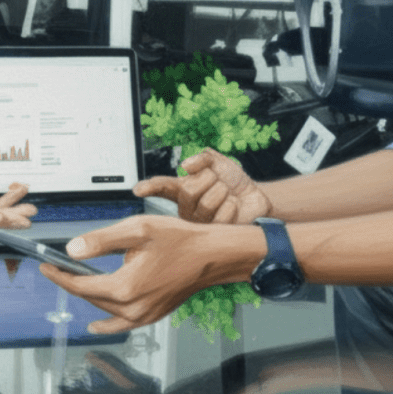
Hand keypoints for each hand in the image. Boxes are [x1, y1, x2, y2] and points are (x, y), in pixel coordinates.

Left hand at [40, 214, 229, 333]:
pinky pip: (123, 324)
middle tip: (56, 269)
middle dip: (70, 283)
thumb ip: (101, 241)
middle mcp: (133, 307)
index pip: (80, 285)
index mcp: (125, 287)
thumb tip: (71, 250)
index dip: (59, 275)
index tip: (45, 265)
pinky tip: (97, 325)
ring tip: (72, 283)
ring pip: (105, 310)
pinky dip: (107, 323)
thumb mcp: (137, 230)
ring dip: (87, 297)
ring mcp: (145, 315)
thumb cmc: (181, 240)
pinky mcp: (154, 316)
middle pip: (90, 298)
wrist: (213, 256)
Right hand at [133, 148, 271, 223]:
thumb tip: (185, 166)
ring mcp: (199, 223)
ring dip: (223, 192)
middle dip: (209, 179)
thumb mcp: (218, 162)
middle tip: (218, 181)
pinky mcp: (215, 235)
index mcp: (182, 189)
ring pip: (207, 202)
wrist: (254, 196)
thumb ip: (202, 158)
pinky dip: (232, 206)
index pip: (162, 187)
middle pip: (188, 189)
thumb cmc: (232, 180)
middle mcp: (186, 207)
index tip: (138, 190)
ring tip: (227, 195)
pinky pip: (222, 215)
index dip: (150, 187)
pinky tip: (233, 209)